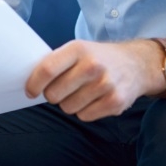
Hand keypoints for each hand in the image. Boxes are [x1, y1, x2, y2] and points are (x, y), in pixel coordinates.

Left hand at [26, 39, 159, 121]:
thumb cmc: (97, 58)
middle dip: (52, 95)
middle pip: (54, 94)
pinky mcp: (115, 102)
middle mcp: (92, 66)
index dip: (34, 84)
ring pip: (68, 107)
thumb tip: (30, 81)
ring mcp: (105, 85)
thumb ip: (55, 62)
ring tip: (81, 92)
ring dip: (69, 103)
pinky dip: (84, 111)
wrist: (136, 64)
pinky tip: (93, 99)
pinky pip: (84, 116)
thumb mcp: (77, 49)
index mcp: (77, 49)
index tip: (30, 91)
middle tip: (62, 89)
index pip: (47, 70)